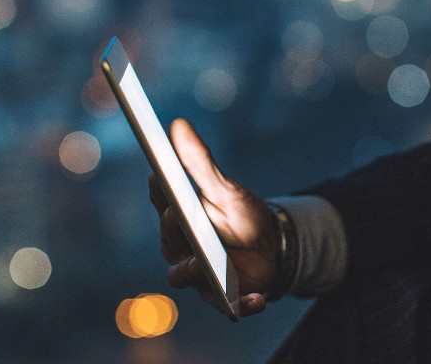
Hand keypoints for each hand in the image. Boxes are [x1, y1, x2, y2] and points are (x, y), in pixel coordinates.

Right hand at [149, 118, 276, 316]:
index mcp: (180, 218)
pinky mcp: (222, 297)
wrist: (272, 249)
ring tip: (202, 264)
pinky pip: (227, 306)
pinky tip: (258, 299)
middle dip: (170, 229)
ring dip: (191, 271)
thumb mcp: (225, 188)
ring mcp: (198, 275)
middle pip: (168, 241)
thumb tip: (177, 124)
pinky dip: (242, 305)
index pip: (162, 201)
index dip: (158, 189)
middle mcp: (181, 248)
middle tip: (174, 213)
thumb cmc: (242, 215)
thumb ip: (200, 162)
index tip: (158, 174)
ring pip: (183, 277)